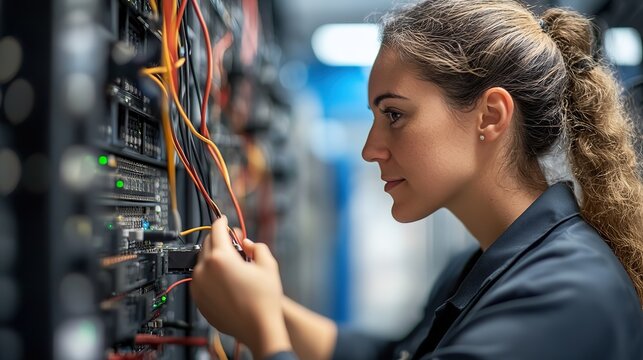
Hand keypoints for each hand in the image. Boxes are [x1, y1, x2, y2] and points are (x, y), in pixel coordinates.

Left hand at [190, 216, 291, 357]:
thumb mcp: (268, 264)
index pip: (216, 229)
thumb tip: (247, 243)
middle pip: (207, 243)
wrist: (258, 327)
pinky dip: (209, 273)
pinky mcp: (198, 298)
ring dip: (213, 257)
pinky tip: (224, 279)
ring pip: (202, 261)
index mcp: (221, 257)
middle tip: (232, 243)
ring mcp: (199, 285)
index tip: (223, 219)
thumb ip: (256, 246)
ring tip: (231, 264)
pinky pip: (200, 278)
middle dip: (219, 239)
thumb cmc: (263, 299)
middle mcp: (205, 269)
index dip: (221, 221)